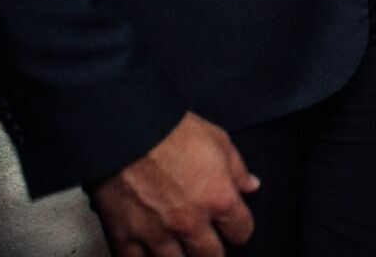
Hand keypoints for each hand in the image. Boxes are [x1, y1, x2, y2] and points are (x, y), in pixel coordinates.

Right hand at [87, 112, 258, 256]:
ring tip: (179, 249)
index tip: (233, 228)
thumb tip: (250, 185)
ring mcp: (156, 234)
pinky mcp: (125, 237)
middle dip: (212, 251)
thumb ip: (237, 169)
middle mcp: (190, 223)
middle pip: (211, 256)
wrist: (126, 131)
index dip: (239, 229)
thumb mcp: (218, 141)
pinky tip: (148, 253)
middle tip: (207, 244)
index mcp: (218, 199)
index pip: (241, 231)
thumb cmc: (171, 131)